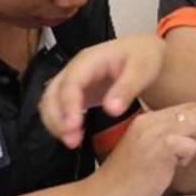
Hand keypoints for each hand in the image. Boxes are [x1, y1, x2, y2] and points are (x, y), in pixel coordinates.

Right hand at [40, 36, 166, 146]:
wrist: (144, 53)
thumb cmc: (144, 57)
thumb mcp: (142, 69)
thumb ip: (127, 88)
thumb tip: (111, 110)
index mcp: (89, 60)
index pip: (70, 82)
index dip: (68, 105)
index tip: (73, 127)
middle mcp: (75, 70)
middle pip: (53, 93)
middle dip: (57, 118)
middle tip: (72, 141)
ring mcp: (73, 82)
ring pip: (50, 102)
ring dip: (55, 123)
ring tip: (72, 142)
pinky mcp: (76, 94)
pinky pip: (58, 108)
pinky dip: (60, 123)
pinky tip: (74, 137)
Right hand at [86, 104, 195, 195]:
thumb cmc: (124, 185)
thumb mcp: (150, 156)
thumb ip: (171, 143)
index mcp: (148, 120)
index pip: (188, 108)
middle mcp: (151, 120)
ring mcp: (155, 131)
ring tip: (187, 159)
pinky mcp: (161, 147)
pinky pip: (190, 145)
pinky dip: (190, 157)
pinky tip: (175, 168)